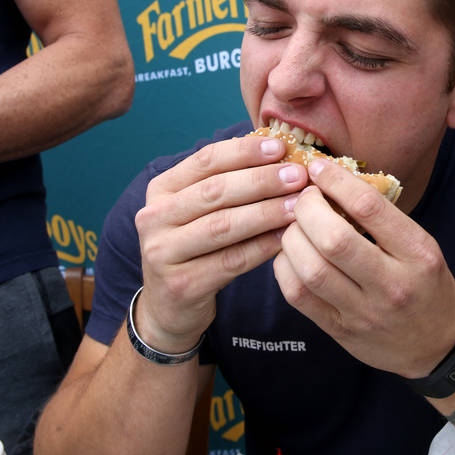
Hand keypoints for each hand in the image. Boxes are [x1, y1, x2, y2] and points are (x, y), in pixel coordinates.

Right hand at [133, 134, 309, 353]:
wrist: (170, 307)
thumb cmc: (198, 248)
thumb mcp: (201, 211)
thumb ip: (230, 184)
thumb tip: (282, 154)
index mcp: (162, 189)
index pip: (206, 160)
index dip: (245, 151)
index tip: (281, 147)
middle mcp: (154, 217)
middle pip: (216, 191)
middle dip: (262, 180)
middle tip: (298, 175)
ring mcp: (163, 252)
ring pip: (223, 225)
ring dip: (266, 212)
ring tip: (299, 205)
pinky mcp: (181, 284)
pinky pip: (231, 261)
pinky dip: (262, 247)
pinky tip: (287, 238)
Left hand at [273, 158, 454, 378]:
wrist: (438, 346)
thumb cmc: (427, 285)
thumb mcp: (422, 247)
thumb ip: (383, 220)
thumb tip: (334, 183)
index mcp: (418, 254)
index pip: (370, 208)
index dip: (336, 181)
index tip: (319, 169)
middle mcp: (392, 285)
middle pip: (333, 240)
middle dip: (307, 210)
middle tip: (304, 198)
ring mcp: (364, 312)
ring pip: (311, 270)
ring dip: (291, 238)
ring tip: (294, 225)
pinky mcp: (340, 331)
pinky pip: (298, 296)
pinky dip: (285, 267)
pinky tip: (290, 254)